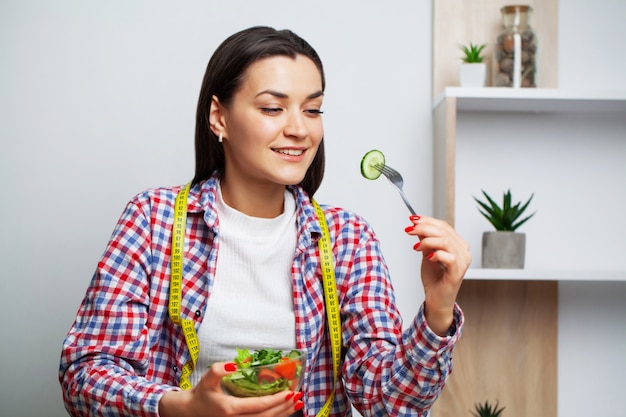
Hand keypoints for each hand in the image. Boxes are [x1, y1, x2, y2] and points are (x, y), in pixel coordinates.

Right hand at [158, 362, 303, 416]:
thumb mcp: (207, 379)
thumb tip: (235, 364)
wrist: (192, 412)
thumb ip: (218, 370)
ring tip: (298, 403)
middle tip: (299, 396)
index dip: (276, 400)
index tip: (290, 392)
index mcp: (231, 409)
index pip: (259, 406)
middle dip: (285, 407)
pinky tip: (285, 410)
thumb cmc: (201, 394)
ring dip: (284, 413)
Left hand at [404, 215, 470, 335]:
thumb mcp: (426, 254)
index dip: (428, 221)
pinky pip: (449, 257)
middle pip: (444, 232)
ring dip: (427, 241)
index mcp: (458, 244)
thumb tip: (417, 224)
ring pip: (446, 242)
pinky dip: (436, 254)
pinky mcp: (458, 272)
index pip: (444, 226)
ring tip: (416, 246)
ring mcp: (463, 261)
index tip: (412, 219)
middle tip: (409, 229)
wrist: (435, 299)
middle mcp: (464, 251)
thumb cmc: (434, 278)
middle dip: (424, 228)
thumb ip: (425, 240)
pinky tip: (427, 257)